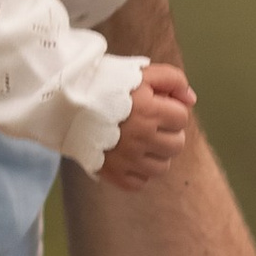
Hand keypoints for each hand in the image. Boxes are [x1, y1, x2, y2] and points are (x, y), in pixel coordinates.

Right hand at [97, 60, 198, 188]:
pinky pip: (140, 183)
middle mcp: (140, 137)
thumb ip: (173, 79)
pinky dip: (138, 172)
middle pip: (177, 145)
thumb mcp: (141, 72)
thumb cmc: (106, 84)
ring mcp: (127, 158)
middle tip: (149, 124)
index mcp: (149, 110)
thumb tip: (191, 101)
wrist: (64, 102)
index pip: (182, 117)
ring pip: (162, 167)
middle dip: (167, 133)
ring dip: (156, 154)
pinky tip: (127, 156)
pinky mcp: (113, 174)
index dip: (171, 109)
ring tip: (139, 141)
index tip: (154, 105)